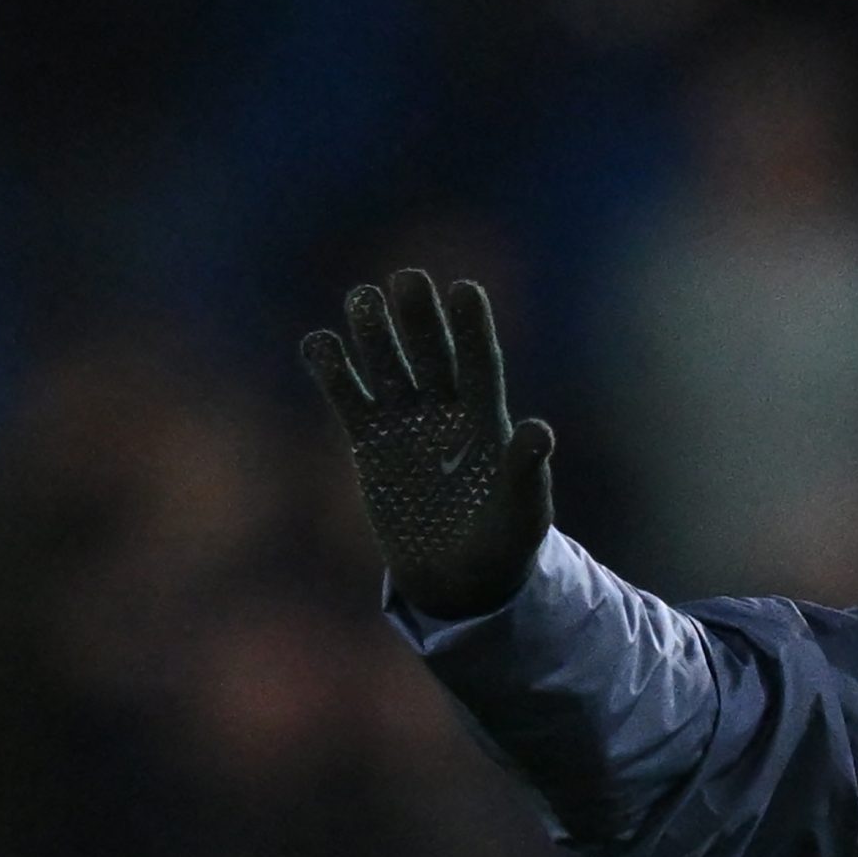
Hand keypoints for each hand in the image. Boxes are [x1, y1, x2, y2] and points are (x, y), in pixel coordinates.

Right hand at [301, 270, 555, 618]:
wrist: (460, 577)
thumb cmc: (503, 542)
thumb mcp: (522, 513)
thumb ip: (526, 472)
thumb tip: (539, 430)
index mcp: (487, 420)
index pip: (479, 364)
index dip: (472, 329)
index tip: (464, 290)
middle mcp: (446, 410)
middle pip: (431, 354)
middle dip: (420, 319)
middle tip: (407, 279)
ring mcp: (406, 422)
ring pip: (388, 366)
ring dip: (375, 334)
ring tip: (362, 299)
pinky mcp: (370, 442)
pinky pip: (349, 398)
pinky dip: (333, 372)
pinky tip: (319, 342)